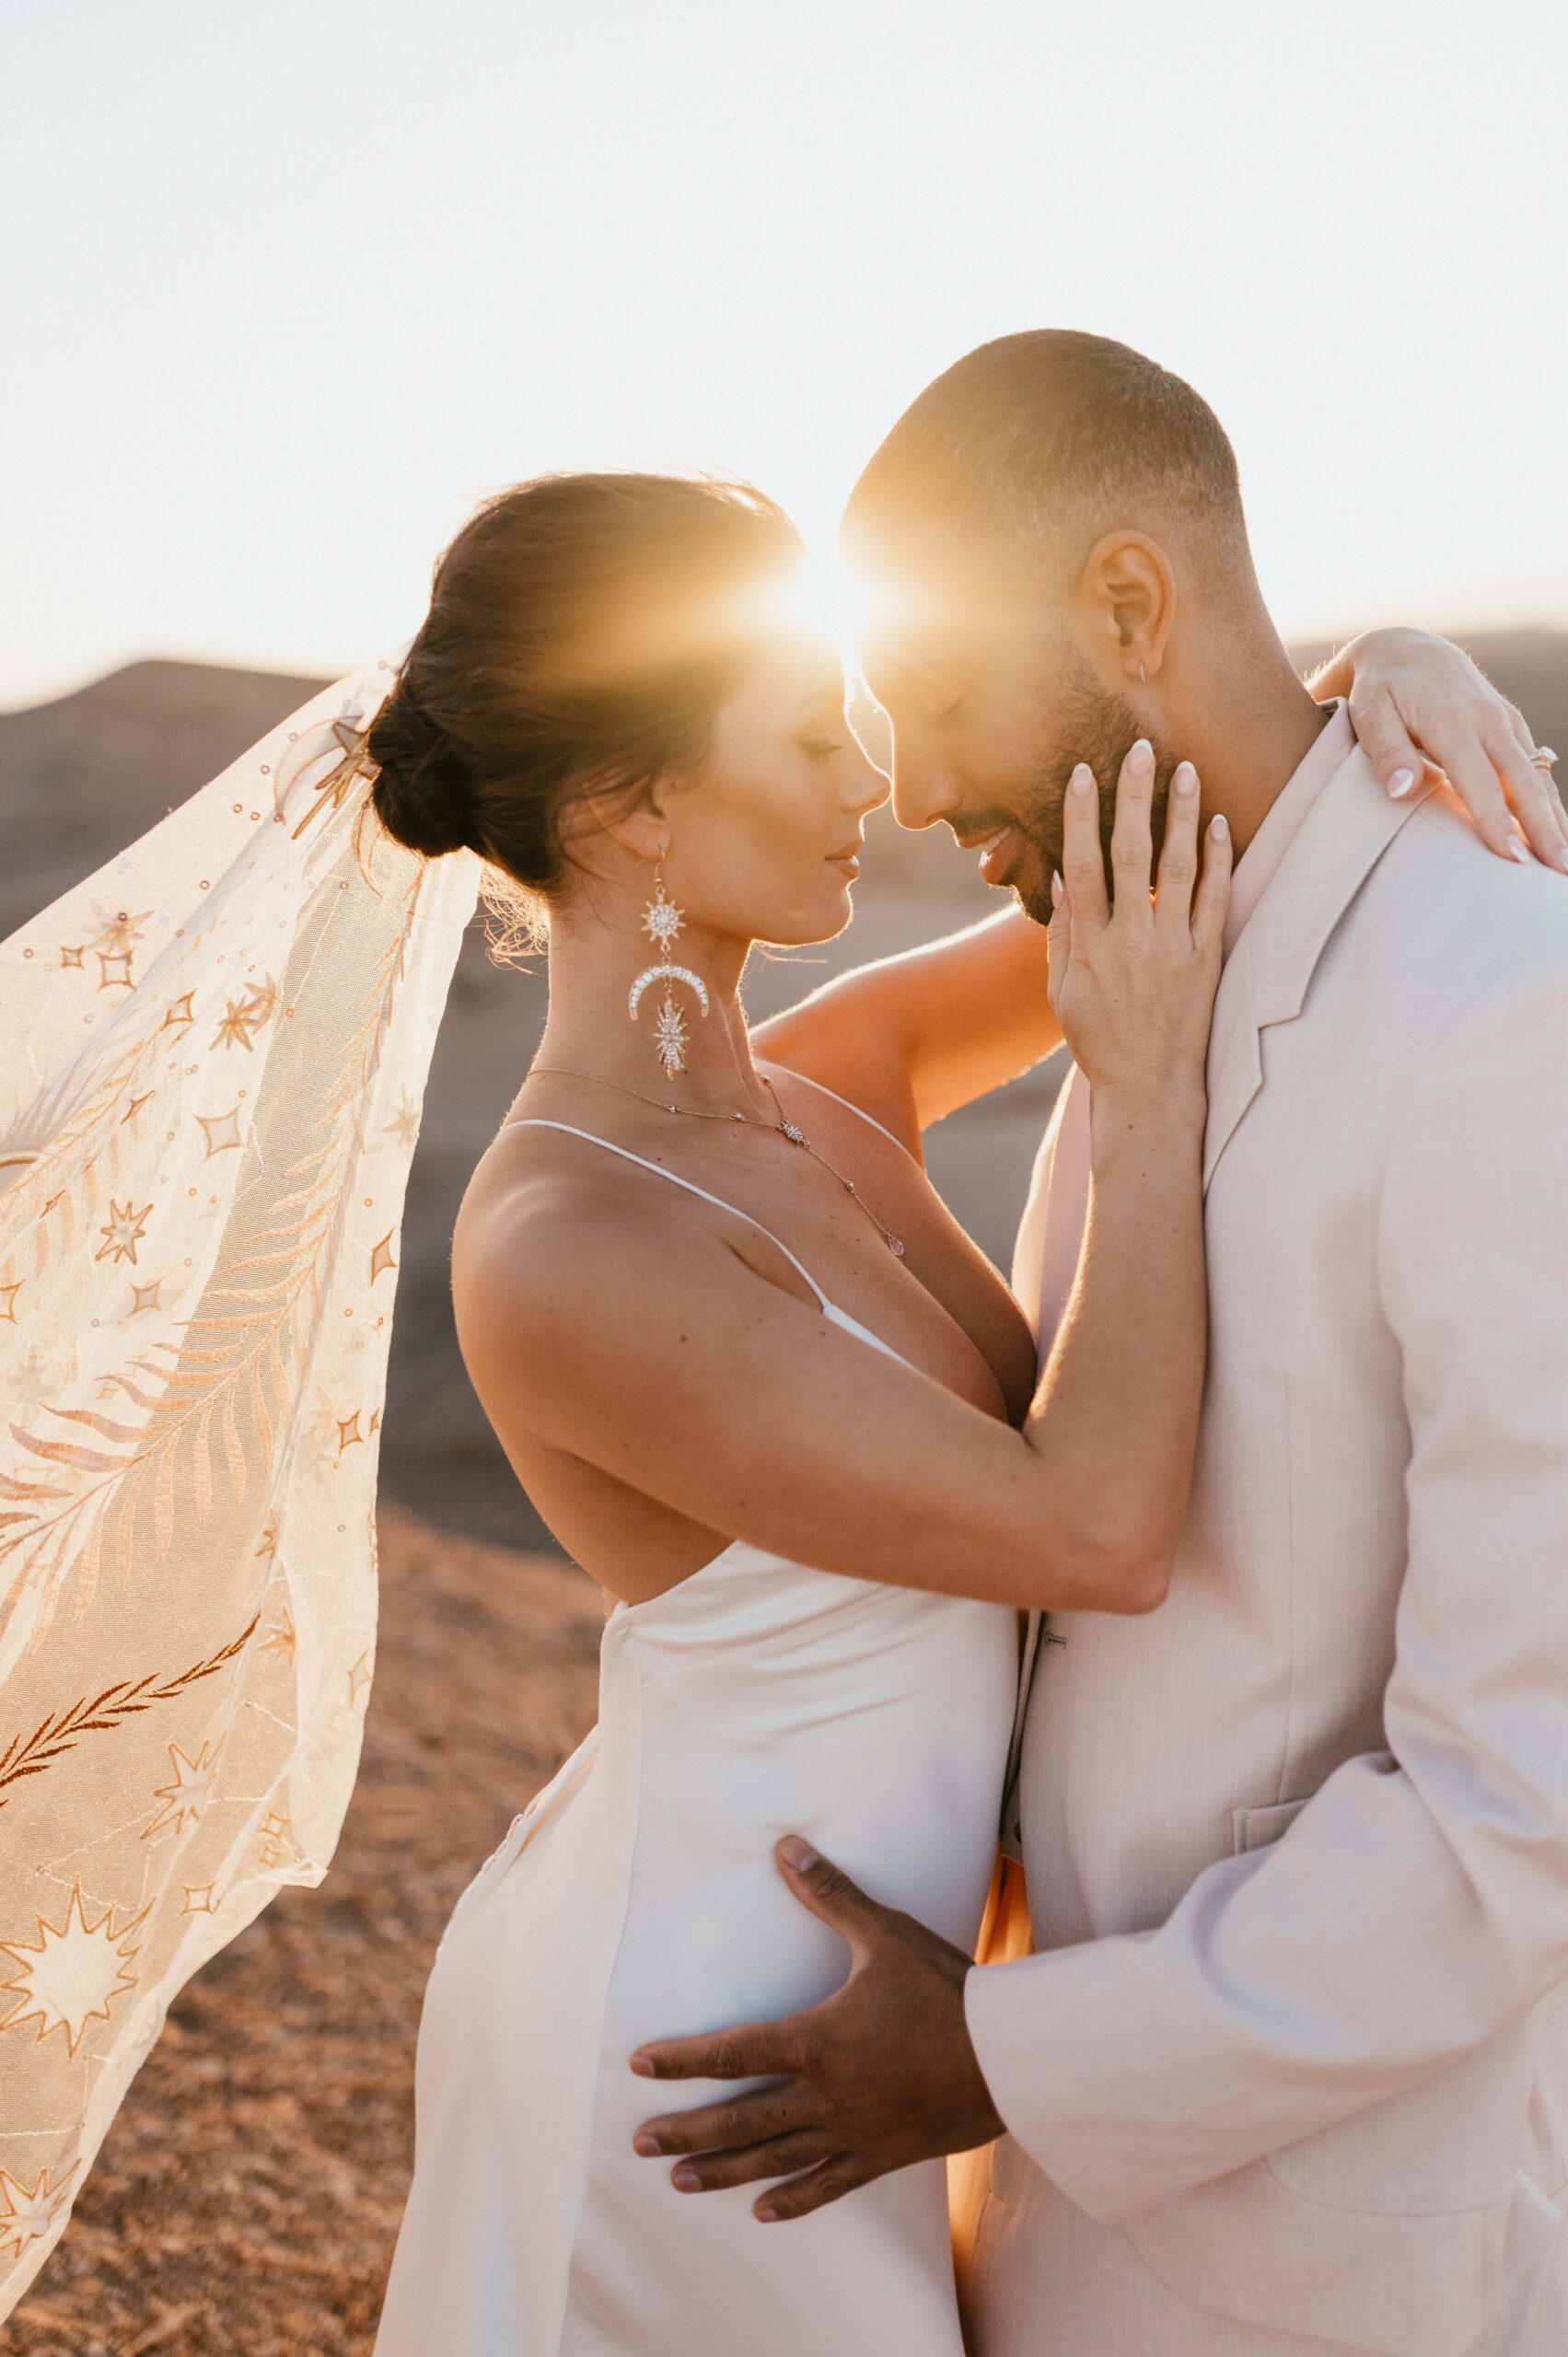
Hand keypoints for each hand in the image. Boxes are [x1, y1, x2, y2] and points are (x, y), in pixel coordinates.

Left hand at [630, 1837, 1002, 2222]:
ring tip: (679, 2182)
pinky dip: (793, 2199)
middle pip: (741, 2119)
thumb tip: (786, 1847)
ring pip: (774, 2159)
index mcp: (818, 2041)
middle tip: (638, 2143)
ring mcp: (852, 2132)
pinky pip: (828, 2185)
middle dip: (686, 2131)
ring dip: (723, 2171)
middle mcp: (826, 2095)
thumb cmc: (947, 1990)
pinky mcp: (882, 2154)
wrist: (1011, 2058)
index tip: (638, 2066)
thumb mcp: (885, 1934)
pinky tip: (763, 2211)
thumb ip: (831, 1894)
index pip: (734, 2052)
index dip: (682, 2060)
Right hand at [1047, 740, 1229, 1118]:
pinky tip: (1217, 823)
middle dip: (1134, 797)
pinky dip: (1218, 859)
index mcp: (1090, 945)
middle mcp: (1132, 939)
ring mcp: (1173, 947)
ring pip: (1179, 867)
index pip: (1083, 865)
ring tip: (1185, 769)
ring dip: (1181, 814)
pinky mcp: (1206, 958)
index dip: (1081, 816)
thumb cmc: (1099, 1040)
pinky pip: (1215, 899)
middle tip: (1141, 749)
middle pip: (1131, 853)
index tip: (1083, 773)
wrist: (1151, 1088)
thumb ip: (1061, 933)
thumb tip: (1060, 875)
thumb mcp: (1063, 991)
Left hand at [1324, 627, 1566, 871]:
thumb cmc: (1381, 691)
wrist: (1408, 650)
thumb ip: (1386, 753)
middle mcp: (1488, 720)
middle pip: (1522, 782)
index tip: (1510, 859)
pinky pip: (1536, 768)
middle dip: (1543, 828)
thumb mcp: (1370, 715)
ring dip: (1555, 819)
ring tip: (1565, 864)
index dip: (1496, 821)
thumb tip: (1402, 791)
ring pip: (1537, 776)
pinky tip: (1558, 834)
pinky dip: (1549, 802)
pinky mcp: (1512, 727)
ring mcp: (1505, 722)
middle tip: (1558, 871)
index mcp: (1453, 720)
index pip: (1479, 780)